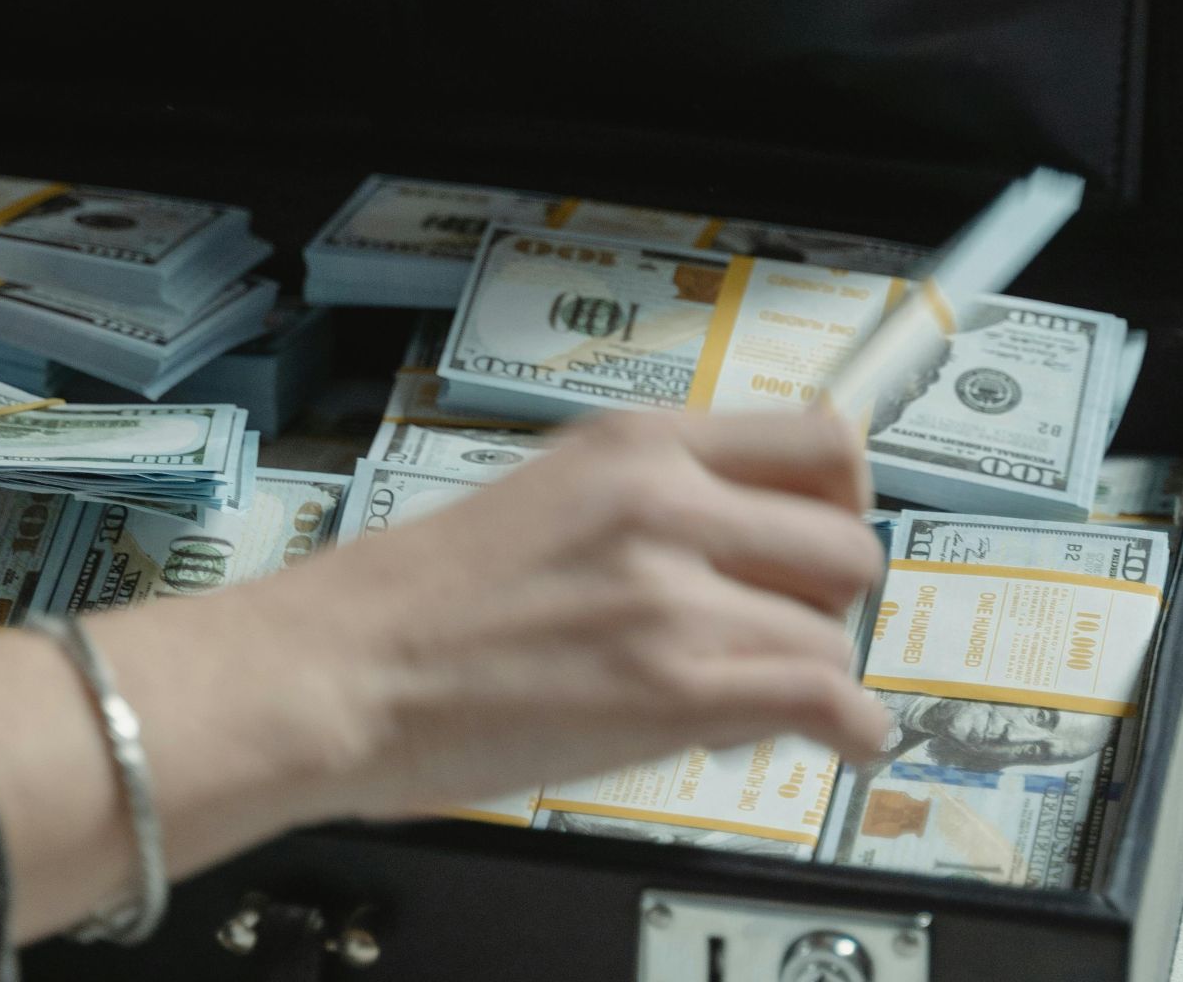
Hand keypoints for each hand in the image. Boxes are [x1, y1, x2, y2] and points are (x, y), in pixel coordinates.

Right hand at [0, 408, 892, 942]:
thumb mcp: (541, 500)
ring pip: (831, 637)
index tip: (826, 541)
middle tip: (781, 632)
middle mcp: (666, 501)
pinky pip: (828, 701)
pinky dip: (849, 732)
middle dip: (825, 601)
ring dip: (805, 678)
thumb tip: (735, 555)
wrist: (333, 670)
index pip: (819, 440)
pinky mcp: (672, 687)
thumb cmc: (403, 603)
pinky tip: (835, 743)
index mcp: (632, 444)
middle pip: (847, 541)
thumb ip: (647, 507)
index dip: (842, 504)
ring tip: (746, 700)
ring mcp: (672, 594)